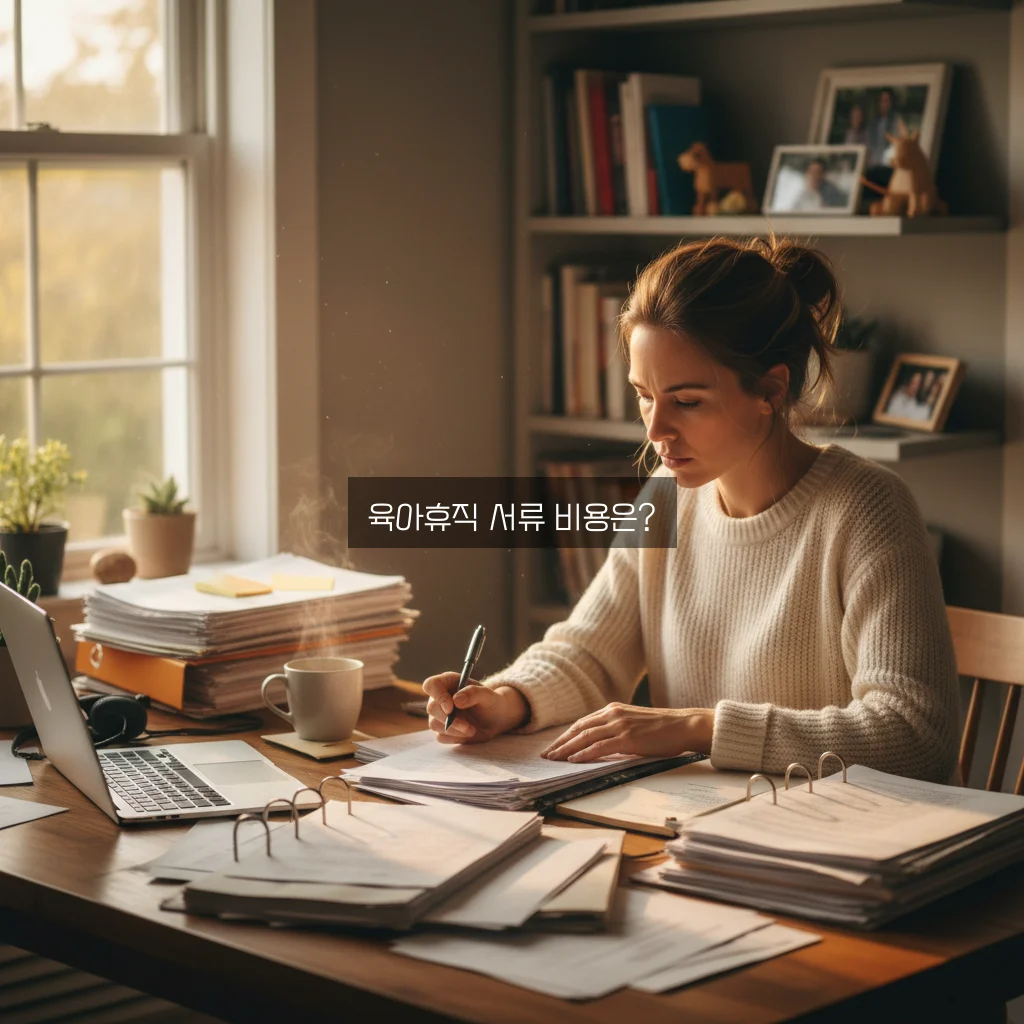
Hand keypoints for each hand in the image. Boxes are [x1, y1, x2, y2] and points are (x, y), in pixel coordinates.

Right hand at [421, 672, 528, 744]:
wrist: (495, 719)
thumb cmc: (491, 702)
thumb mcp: (488, 695)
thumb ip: (473, 693)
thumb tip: (456, 700)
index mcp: (448, 682)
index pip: (431, 685)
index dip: (437, 696)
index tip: (450, 708)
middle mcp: (440, 698)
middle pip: (431, 708)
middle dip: (450, 719)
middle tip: (467, 726)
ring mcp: (439, 714)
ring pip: (434, 724)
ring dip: (454, 730)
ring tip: (472, 729)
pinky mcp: (442, 730)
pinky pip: (441, 736)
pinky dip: (455, 737)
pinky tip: (468, 733)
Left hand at [540, 703, 713, 761]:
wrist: (683, 725)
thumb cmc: (663, 728)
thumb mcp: (634, 723)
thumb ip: (616, 729)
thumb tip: (600, 745)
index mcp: (613, 709)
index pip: (582, 723)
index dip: (566, 735)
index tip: (554, 745)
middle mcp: (613, 714)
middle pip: (578, 729)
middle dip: (560, 742)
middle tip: (546, 754)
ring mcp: (619, 725)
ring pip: (585, 737)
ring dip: (566, 749)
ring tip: (553, 759)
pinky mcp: (627, 738)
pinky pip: (599, 746)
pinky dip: (584, 753)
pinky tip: (573, 760)